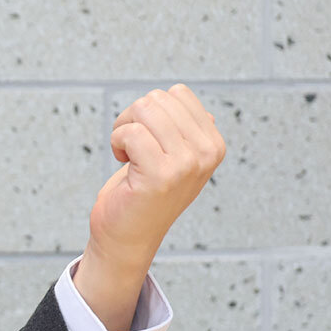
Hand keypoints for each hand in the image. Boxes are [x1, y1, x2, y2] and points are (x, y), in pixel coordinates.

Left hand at [74, 84, 224, 330]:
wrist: (127, 236)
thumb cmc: (143, 192)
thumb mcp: (175, 159)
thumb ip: (188, 133)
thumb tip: (195, 108)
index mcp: (213, 144)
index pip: (178, 94)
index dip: (151, 110)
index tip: (146, 138)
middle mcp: (206, 153)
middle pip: (158, 99)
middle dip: (133, 117)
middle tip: (130, 147)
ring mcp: (187, 164)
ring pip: (144, 110)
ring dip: (123, 128)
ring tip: (128, 154)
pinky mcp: (161, 175)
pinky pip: (131, 132)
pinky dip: (117, 142)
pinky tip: (122, 162)